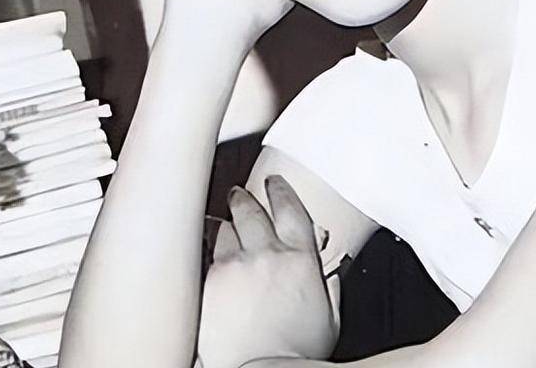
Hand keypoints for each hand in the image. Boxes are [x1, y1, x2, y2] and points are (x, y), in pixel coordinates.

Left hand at [197, 176, 339, 367]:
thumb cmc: (295, 355)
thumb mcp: (329, 321)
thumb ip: (329, 291)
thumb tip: (330, 277)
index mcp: (301, 260)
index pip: (291, 209)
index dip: (281, 191)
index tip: (274, 184)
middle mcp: (269, 254)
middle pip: (253, 210)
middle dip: (245, 198)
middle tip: (239, 194)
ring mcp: (238, 264)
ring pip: (226, 227)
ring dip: (225, 221)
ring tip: (221, 220)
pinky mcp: (212, 279)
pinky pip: (207, 250)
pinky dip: (207, 245)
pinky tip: (205, 245)